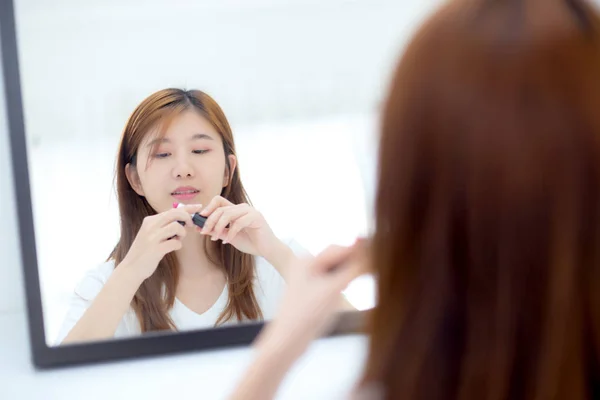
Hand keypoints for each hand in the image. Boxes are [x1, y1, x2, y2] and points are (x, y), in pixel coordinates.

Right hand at [120, 204, 203, 280]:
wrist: (131, 268)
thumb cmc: (145, 251)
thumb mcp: (151, 234)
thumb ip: (164, 225)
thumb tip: (184, 219)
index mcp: (150, 220)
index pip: (172, 209)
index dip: (188, 207)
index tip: (198, 207)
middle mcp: (150, 226)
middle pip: (175, 213)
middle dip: (187, 217)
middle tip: (190, 225)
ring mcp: (152, 238)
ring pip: (176, 226)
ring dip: (182, 233)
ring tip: (177, 239)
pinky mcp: (156, 250)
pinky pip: (175, 243)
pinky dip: (178, 245)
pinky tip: (173, 248)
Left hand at [198, 196, 277, 256]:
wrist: (268, 250)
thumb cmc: (251, 243)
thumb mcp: (230, 237)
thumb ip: (218, 231)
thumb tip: (201, 228)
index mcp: (236, 210)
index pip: (219, 201)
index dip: (208, 207)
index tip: (201, 218)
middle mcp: (242, 208)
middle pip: (221, 208)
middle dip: (210, 221)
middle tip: (204, 232)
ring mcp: (250, 211)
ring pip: (228, 214)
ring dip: (218, 227)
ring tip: (214, 238)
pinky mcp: (256, 217)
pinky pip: (238, 223)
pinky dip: (230, 233)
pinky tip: (227, 242)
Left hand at [256, 240, 368, 357]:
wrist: (288, 342)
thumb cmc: (306, 315)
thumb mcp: (333, 290)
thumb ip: (354, 270)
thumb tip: (374, 253)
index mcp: (307, 261)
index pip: (339, 249)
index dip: (360, 250)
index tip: (380, 253)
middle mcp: (306, 266)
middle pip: (338, 257)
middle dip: (355, 260)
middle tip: (378, 264)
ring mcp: (309, 280)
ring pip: (337, 269)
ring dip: (351, 271)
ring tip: (369, 273)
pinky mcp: (313, 294)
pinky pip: (333, 281)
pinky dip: (345, 281)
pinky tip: (351, 287)